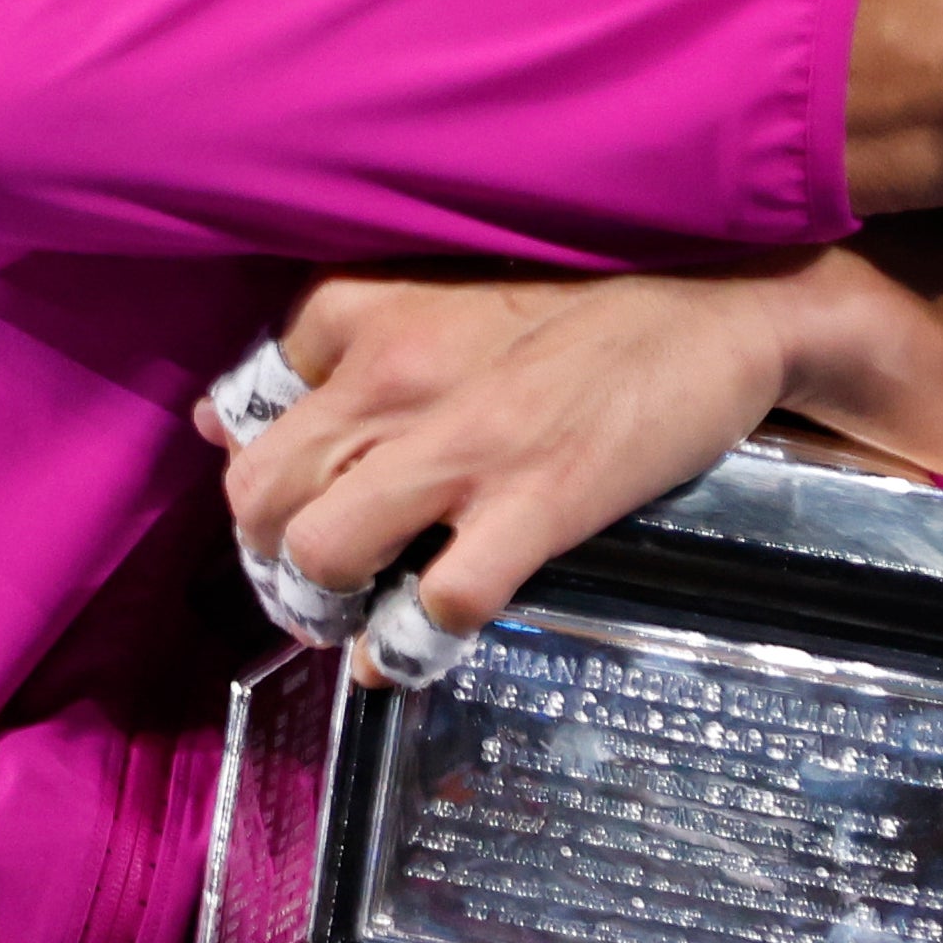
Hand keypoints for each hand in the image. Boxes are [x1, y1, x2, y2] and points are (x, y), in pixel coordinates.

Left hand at [208, 232, 942, 648]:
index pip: (241, 409)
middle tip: (304, 577)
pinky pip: (433, 605)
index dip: (257, 471)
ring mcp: (460, 446)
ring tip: (348, 615)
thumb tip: (219, 417)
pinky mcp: (534, 505)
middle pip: (257, 490)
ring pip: (319, 552)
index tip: (288, 501)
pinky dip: (407, 647)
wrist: (722, 298)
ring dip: (320, 603)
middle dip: (264, 552)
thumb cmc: (582, 295)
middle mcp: (388, 371)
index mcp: (360, 309)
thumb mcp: (437, 288)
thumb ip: (337, 344)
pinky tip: (407, 653)